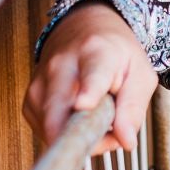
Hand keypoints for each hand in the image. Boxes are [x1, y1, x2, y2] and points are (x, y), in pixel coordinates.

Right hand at [22, 1, 158, 156]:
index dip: (88, 92)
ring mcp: (40, 83)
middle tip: (110, 136)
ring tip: (98, 118)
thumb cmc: (114, 52)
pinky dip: (66, 134)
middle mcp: (61, 66)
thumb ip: (134, 107)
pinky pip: (46, 131)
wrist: (82, 29)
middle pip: (59, 113)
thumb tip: (126, 141)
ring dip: (80, 137)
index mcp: (96, 53)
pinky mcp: (30, 100)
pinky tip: (79, 118)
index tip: (84, 104)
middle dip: (85, 140)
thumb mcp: (139, 72)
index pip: (91, 76)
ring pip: (53, 130)